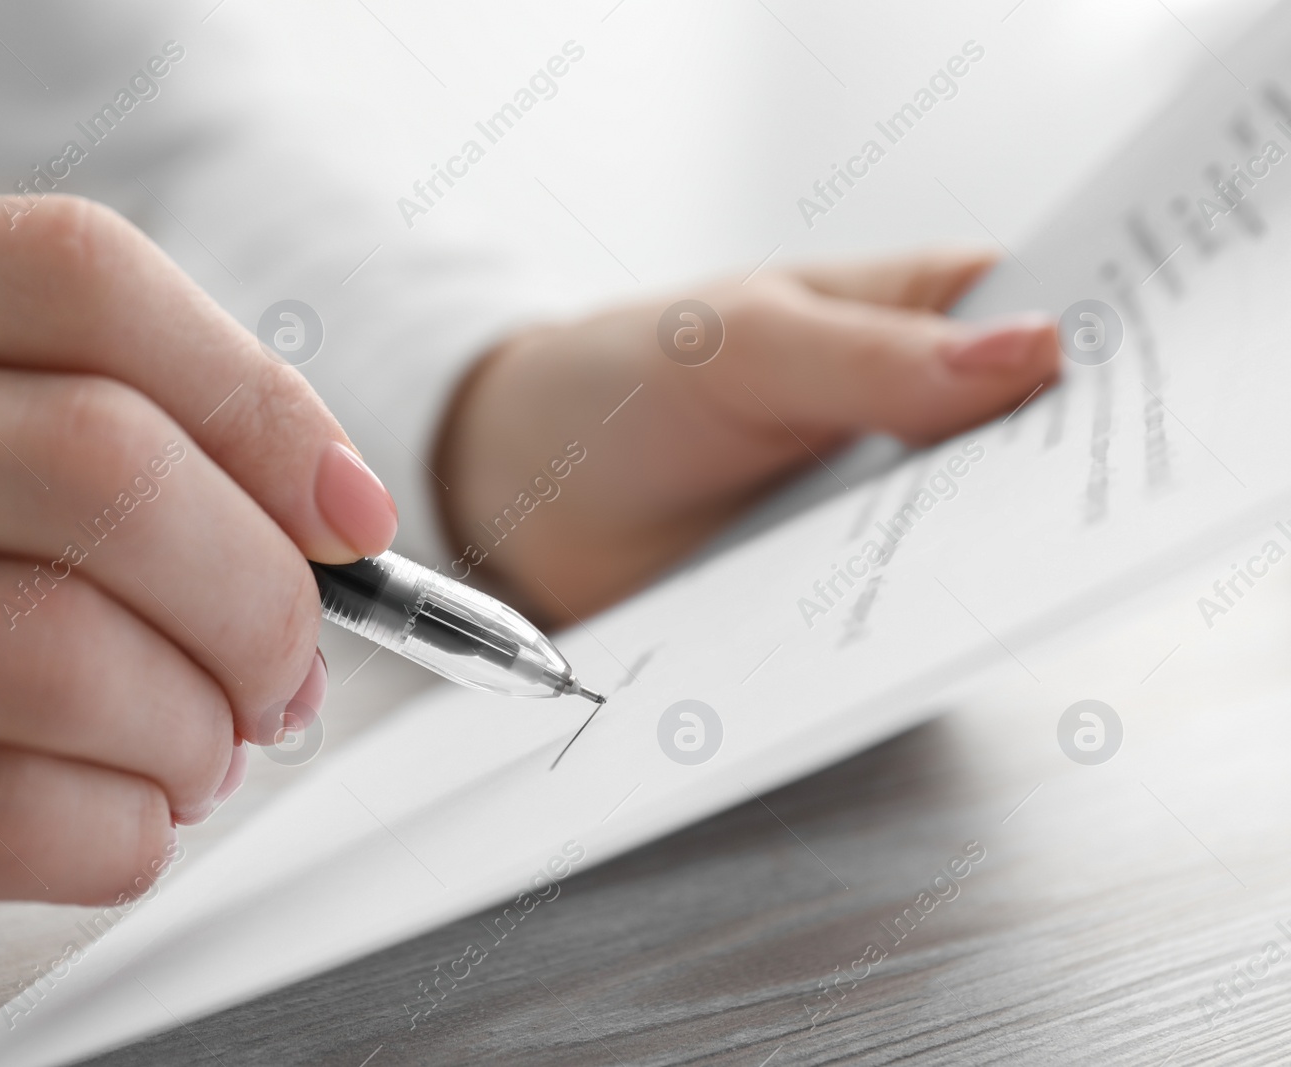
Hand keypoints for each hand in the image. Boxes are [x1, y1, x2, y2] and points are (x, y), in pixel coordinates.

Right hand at [0, 196, 396, 947]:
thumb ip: (40, 411)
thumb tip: (315, 510)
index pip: (72, 278)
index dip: (256, 401)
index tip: (345, 514)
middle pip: (94, 465)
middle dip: (257, 596)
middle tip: (280, 669)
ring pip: (52, 647)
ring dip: (192, 727)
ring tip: (198, 751)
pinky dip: (114, 836)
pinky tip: (119, 826)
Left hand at [435, 250, 1057, 621]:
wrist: (525, 492)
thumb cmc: (625, 379)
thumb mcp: (741, 345)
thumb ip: (871, 356)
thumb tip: (1030, 354)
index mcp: (922, 313)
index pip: (1055, 325)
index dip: (1097, 366)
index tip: (1129, 411)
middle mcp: (922, 413)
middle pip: (1033, 451)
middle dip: (1052, 486)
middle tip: (1074, 521)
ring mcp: (888, 508)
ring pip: (977, 542)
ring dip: (985, 567)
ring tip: (1003, 592)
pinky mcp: (847, 590)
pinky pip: (902, 613)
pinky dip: (911, 628)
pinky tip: (913, 647)